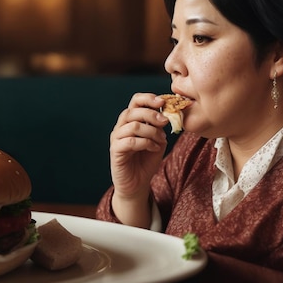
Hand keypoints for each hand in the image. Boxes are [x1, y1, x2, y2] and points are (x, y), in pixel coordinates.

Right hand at [109, 93, 168, 226]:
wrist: (137, 184)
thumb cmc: (146, 161)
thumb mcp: (158, 140)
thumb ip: (160, 127)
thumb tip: (167, 115)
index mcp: (131, 120)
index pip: (135, 101)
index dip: (148, 98)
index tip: (163, 102)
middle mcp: (121, 127)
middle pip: (133, 111)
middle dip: (152, 114)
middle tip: (165, 122)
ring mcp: (116, 138)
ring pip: (133, 125)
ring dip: (151, 131)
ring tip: (161, 140)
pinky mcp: (115, 151)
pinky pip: (130, 141)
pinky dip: (146, 143)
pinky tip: (154, 148)